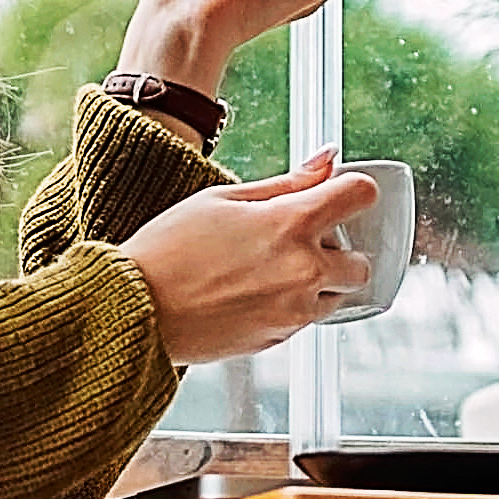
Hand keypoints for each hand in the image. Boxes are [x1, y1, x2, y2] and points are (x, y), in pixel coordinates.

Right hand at [115, 153, 392, 364]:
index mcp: (291, 224)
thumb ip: (287, 182)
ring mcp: (294, 311)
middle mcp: (303, 271)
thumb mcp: (224, 199)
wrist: (135, 310)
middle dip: (339, 250)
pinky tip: (250, 293)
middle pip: (362, 261)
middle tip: (296, 242)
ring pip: (338, 296)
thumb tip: (328, 159)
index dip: (353, 190)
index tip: (336, 195)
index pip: (361, 194)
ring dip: (319, 282)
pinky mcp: (280, 340)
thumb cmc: (169, 248)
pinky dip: (293, 305)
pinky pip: (306, 318)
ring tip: (268, 271)